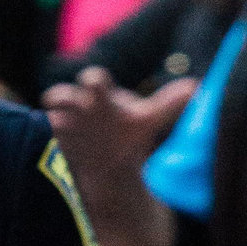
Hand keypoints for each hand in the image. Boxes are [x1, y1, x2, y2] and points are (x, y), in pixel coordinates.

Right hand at [44, 63, 190, 181]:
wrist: (110, 164)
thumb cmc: (127, 134)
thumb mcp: (147, 120)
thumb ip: (167, 104)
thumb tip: (196, 87)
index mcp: (101, 97)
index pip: (94, 81)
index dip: (93, 81)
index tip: (94, 81)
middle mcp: (80, 106)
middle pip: (66, 95)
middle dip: (66, 96)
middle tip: (71, 100)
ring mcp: (66, 124)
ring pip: (54, 117)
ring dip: (57, 118)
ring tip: (61, 123)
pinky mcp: (58, 143)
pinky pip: (51, 138)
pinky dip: (56, 140)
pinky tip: (62, 143)